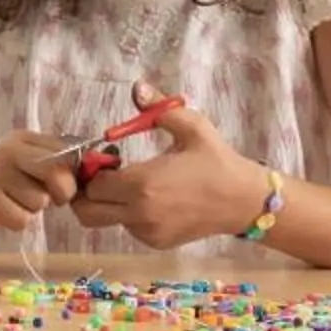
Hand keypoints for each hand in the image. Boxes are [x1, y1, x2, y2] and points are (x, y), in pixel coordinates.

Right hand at [0, 128, 81, 241]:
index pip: (67, 152)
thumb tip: (90, 169)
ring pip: (40, 202)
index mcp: (21, 137)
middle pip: (58, 173)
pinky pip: (23, 220)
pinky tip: (1, 212)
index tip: (62, 184)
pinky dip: (16, 222)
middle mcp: (7, 149)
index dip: (72, 174)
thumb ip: (53, 162)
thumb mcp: (24, 164)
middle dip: (61, 194)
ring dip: (32, 210)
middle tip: (49, 199)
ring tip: (12, 202)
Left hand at [67, 82, 268, 249]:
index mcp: (142, 184)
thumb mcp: (192, 126)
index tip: (109, 159)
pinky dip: (130, 215)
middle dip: (88, 193)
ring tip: (135, 185)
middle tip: (107, 176)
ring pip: (108, 220)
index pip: (93, 184)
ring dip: (111, 204)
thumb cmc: (216, 160)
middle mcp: (140, 213)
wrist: (244, 201)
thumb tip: (137, 88)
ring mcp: (148, 232)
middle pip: (87, 212)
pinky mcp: (157, 243)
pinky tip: (153, 199)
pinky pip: (129, 228)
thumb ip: (158, 109)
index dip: (94, 170)